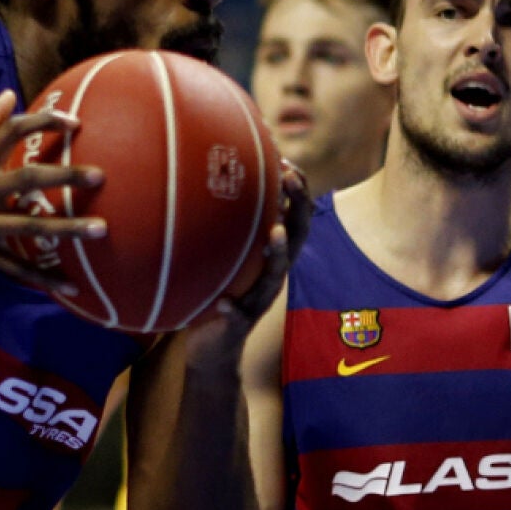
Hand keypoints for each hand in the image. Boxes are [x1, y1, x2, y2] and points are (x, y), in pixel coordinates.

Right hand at [0, 91, 105, 286]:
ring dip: (65, 230)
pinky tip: (69, 284)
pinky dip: (40, 276)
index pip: (10, 131)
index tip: (76, 123)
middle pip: (24, 179)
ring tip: (101, 230)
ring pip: (24, 226)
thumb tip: (11, 93)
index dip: (44, 124)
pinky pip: (11, 266)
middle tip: (100, 177)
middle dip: (63, 177)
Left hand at [178, 161, 310, 366]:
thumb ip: (228, 227)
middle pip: (295, 238)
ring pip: (274, 277)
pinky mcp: (238, 325)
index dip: (297, 192)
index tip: (289, 162)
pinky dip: (233, 310)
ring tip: (273, 234)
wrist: (213, 347)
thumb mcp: (227, 256)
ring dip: (277, 254)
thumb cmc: (219, 291)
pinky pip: (238, 317)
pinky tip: (224, 303)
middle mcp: (272, 275)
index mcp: (271, 257)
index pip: (293, 219)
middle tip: (289, 179)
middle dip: (297, 207)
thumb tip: (214, 181)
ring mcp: (258, 301)